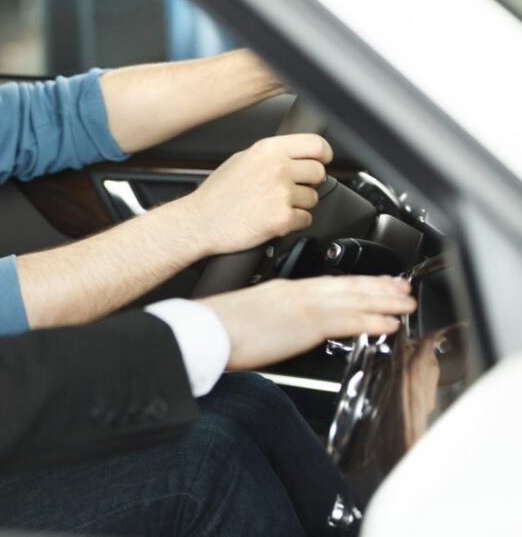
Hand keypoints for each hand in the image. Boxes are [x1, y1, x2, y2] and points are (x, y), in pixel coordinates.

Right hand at [178, 133, 331, 256]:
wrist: (200, 222)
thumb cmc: (216, 195)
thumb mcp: (240, 160)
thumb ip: (270, 155)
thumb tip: (294, 155)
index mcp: (267, 150)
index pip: (316, 144)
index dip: (323, 155)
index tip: (322, 161)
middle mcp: (277, 168)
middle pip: (319, 172)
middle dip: (308, 182)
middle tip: (289, 189)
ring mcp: (281, 194)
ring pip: (313, 198)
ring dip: (299, 204)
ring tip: (272, 205)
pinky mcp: (283, 218)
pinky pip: (305, 219)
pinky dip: (292, 222)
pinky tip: (272, 219)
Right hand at [197, 276, 415, 369]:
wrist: (207, 330)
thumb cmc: (220, 326)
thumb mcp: (252, 313)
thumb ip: (275, 315)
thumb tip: (286, 326)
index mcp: (284, 289)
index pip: (329, 283)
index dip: (357, 283)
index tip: (375, 284)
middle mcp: (298, 292)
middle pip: (347, 286)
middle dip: (379, 287)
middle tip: (404, 288)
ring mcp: (304, 306)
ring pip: (354, 299)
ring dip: (384, 302)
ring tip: (406, 304)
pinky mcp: (306, 324)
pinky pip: (348, 321)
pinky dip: (372, 321)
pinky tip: (389, 325)